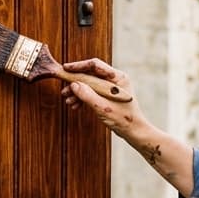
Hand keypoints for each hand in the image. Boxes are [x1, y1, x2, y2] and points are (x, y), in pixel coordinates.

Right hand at [62, 59, 194, 196]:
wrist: (134, 131)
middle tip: (64, 89)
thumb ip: (88, 95)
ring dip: (77, 91)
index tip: (66, 68)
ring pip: (89, 84)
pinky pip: (91, 92)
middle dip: (76, 82)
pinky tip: (75, 104)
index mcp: (118, 77)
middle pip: (90, 75)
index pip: (95, 65)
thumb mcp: (103, 108)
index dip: (79, 66)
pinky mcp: (106, 95)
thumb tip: (74, 85)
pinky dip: (83, 97)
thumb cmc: (124, 119)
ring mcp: (110, 88)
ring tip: (68, 99)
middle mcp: (114, 80)